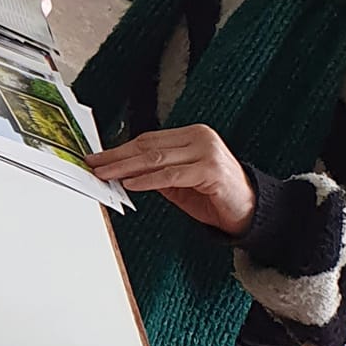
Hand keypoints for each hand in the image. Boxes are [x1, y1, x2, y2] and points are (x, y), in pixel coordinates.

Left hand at [85, 124, 256, 234]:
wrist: (251, 211)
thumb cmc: (215, 196)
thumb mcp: (179, 183)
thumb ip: (156, 173)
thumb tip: (122, 173)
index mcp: (191, 135)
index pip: (148, 140)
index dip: (121, 149)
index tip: (99, 157)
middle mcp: (199, 137)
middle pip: (149, 146)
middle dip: (117, 156)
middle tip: (95, 164)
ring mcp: (206, 152)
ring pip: (156, 158)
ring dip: (126, 167)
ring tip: (105, 174)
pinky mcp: (210, 170)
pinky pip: (172, 175)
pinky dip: (148, 180)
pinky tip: (131, 184)